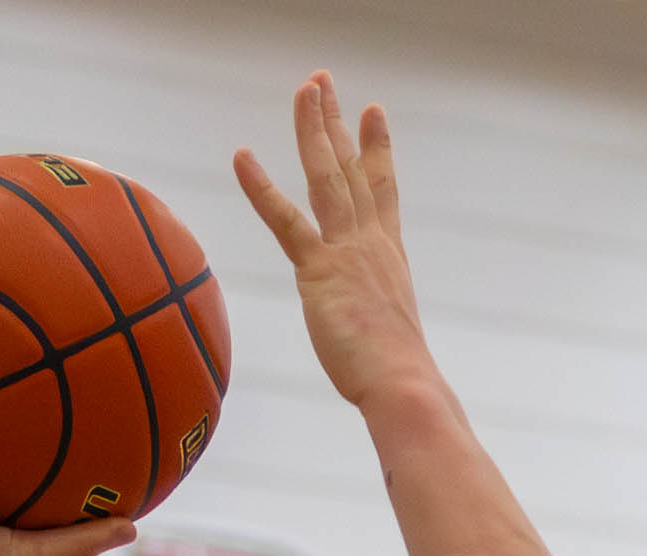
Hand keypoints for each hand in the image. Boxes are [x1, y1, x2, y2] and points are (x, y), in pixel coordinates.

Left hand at [235, 71, 436, 408]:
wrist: (404, 383)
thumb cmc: (400, 376)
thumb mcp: (392, 338)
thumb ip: (380, 324)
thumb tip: (384, 349)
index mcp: (388, 256)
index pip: (383, 189)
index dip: (377, 148)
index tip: (373, 111)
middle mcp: (370, 242)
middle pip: (351, 168)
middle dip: (336, 121)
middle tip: (323, 82)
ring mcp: (346, 250)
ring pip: (327, 176)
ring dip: (313, 128)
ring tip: (307, 88)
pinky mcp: (319, 270)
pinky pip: (285, 219)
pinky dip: (261, 186)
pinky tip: (243, 156)